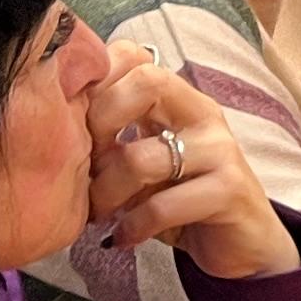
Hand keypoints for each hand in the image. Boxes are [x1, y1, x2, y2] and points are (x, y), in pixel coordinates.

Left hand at [84, 45, 293, 279]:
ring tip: (99, 214)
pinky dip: (133, 226)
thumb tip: (57, 128)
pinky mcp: (229, 190)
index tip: (75, 124)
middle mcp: (203, 115)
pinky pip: (162, 205)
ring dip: (106, 193)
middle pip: (148, 81)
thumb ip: (115, 141)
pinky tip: (126, 237)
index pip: (136, 56)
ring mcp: (220, 150)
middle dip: (100, 122)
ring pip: (141, 158)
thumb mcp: (145, 165)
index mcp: (180, 100)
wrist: (243, 244)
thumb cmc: (184, 201)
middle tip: (84, 165)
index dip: (95, 82)